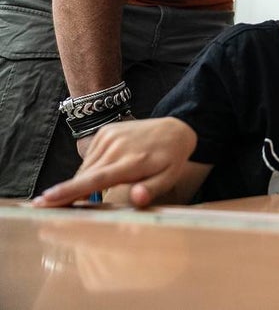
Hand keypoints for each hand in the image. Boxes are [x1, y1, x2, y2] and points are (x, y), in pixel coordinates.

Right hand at [34, 117, 196, 207]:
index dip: (70, 191)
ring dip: (82, 181)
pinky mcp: (105, 131)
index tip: (47, 199)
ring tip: (95, 188)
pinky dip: (91, 168)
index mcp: (132, 162)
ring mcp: (109, 136)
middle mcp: (117, 147)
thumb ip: (151, 190)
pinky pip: (90, 157)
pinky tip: (106, 170)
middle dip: (64, 192)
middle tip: (45, 207)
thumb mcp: (168, 178)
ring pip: (85, 168)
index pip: (96, 179)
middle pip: (83, 176)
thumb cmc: (171, 160)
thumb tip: (136, 198)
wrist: (175, 129)